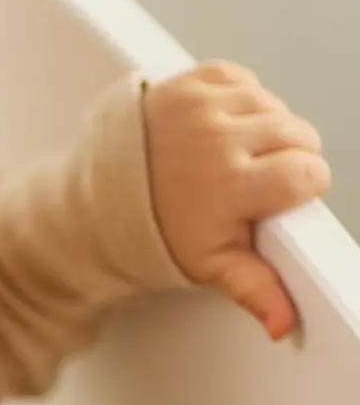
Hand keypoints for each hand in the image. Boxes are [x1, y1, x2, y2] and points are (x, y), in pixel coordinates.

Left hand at [145, 61, 330, 338]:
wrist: (96, 199)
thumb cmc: (152, 232)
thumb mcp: (206, 264)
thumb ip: (255, 288)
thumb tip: (286, 324)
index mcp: (231, 184)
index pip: (308, 172)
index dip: (302, 187)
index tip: (280, 198)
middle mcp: (219, 139)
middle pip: (298, 134)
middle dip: (286, 157)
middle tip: (252, 181)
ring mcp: (202, 105)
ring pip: (274, 105)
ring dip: (264, 127)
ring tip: (233, 156)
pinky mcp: (188, 82)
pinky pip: (241, 80)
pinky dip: (239, 99)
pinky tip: (220, 128)